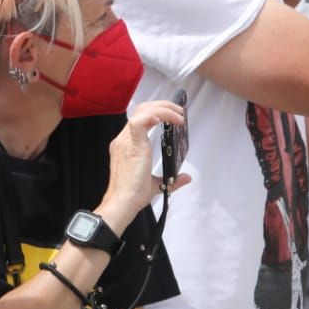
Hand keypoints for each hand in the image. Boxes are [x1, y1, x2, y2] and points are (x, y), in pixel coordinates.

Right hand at [102, 100, 188, 222]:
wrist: (123, 203)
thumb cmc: (133, 195)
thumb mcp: (157, 185)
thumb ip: (171, 179)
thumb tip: (185, 177)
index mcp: (126, 145)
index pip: (139, 118)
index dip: (156, 112)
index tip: (173, 116)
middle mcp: (123, 140)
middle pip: (141, 109)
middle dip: (163, 105)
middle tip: (179, 112)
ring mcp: (125, 141)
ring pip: (142, 111)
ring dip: (163, 109)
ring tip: (179, 115)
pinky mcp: (131, 145)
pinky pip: (139, 122)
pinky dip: (154, 116)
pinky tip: (167, 119)